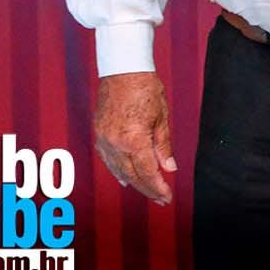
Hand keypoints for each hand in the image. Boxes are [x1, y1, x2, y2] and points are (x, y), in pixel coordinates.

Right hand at [94, 72, 174, 204]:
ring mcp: (104, 139)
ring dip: (133, 182)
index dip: (158, 187)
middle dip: (147, 189)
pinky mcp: (99, 133)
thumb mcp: (161, 117)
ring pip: (118, 169)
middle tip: (160, 199)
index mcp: (134, 140)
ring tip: (147, 192)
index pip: (147, 172)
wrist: (123, 70)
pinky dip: (117, 170)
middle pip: (132, 175)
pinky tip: (124, 178)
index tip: (167, 197)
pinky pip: (107, 159)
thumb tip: (170, 168)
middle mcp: (115, 144)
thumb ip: (163, 146)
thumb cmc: (146, 89)